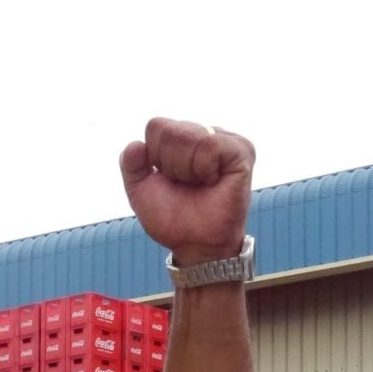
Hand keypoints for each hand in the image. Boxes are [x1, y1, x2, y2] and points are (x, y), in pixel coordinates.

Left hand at [120, 119, 254, 265]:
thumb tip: (136, 144)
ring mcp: (225, 140)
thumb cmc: (173, 218)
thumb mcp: (141, 190)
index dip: (155, 157)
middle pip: (170, 131)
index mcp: (182, 138)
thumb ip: (131, 165)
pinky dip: (204, 169)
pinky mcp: (242, 151)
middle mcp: (204, 133)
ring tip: (201, 184)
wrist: (196, 245)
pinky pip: (210, 145)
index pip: (156, 126)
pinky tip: (214, 181)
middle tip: (187, 184)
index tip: (170, 179)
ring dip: (187, 169)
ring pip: (189, 136)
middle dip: (170, 165)